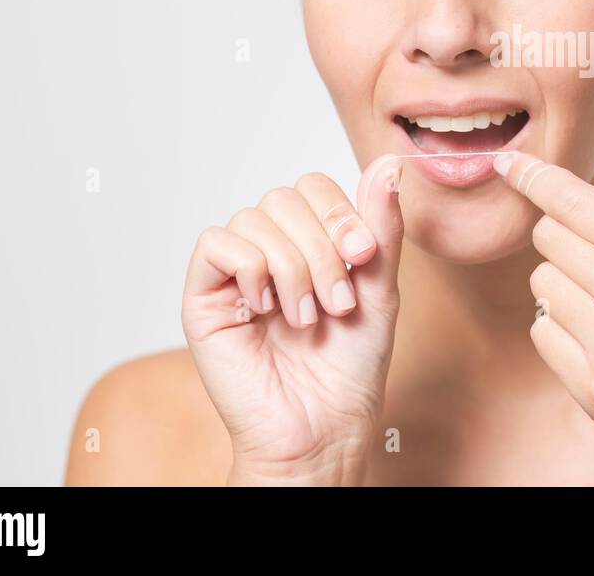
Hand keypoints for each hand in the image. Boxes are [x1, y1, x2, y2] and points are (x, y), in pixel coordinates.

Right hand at [182, 154, 404, 484]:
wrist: (323, 428)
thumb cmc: (350, 366)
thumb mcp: (380, 287)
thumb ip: (381, 225)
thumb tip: (389, 164)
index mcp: (309, 242)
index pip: (314, 187)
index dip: (340, 212)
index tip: (365, 257)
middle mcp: (269, 250)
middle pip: (284, 197)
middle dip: (320, 247)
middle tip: (338, 302)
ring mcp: (235, 272)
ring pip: (254, 218)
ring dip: (293, 268)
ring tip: (307, 318)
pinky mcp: (204, 296)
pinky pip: (217, 243)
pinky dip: (252, 269)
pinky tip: (267, 309)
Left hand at [494, 151, 593, 483]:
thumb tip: (559, 194)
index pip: (580, 203)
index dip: (537, 177)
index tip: (508, 163)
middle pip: (549, 237)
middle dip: (565, 239)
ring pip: (541, 283)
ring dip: (564, 287)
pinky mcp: (593, 389)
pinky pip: (540, 331)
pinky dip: (560, 329)